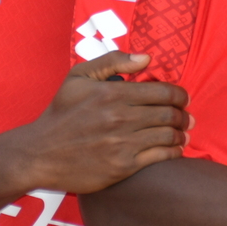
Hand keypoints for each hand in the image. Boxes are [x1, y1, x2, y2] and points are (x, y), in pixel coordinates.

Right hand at [11, 52, 189, 194]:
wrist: (39, 153)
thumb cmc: (60, 113)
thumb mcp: (78, 77)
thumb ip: (112, 61)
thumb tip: (146, 58)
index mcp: (113, 93)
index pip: (162, 91)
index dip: (179, 94)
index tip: (182, 97)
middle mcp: (121, 118)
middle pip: (169, 113)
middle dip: (183, 114)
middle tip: (187, 116)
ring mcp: (122, 144)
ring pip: (168, 135)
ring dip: (182, 133)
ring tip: (183, 133)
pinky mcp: (122, 167)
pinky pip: (160, 157)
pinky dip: (174, 152)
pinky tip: (175, 149)